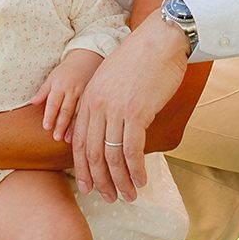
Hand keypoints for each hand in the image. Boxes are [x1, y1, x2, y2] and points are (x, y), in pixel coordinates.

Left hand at [33, 49, 102, 140]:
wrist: (87, 58)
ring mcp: (85, 93)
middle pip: (66, 109)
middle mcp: (73, 89)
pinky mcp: (94, 96)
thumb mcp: (53, 77)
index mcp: (60, 85)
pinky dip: (85, 122)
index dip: (50, 115)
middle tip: (56, 137)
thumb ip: (43, 91)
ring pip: (78, 112)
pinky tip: (82, 132)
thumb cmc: (66, 70)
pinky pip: (89, 111)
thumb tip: (32, 103)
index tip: (46, 127)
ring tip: (67, 139)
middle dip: (61, 124)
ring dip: (73, 127)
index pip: (54, 102)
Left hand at [72, 15, 189, 202]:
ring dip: (120, 181)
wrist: (159, 41)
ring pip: (112, 156)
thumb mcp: (111, 80)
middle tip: (109, 198)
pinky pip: (132, 150)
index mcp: (89, 99)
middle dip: (100, 180)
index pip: (80, 142)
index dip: (83, 168)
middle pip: (92, 154)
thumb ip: (105, 104)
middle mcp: (97, 106)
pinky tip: (141, 180)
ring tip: (128, 196)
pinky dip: (135, 170)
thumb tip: (110, 131)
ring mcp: (115, 109)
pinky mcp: (136, 112)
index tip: (88, 187)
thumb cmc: (139, 60)